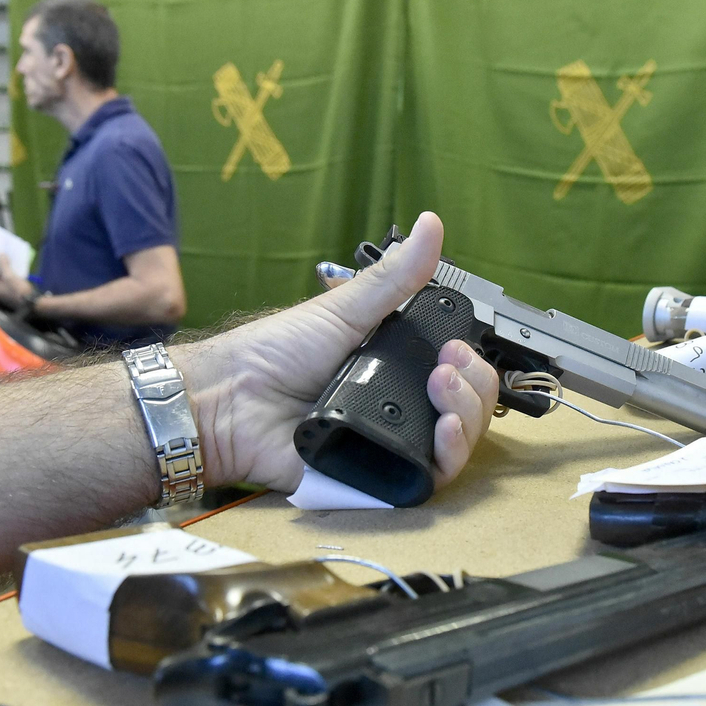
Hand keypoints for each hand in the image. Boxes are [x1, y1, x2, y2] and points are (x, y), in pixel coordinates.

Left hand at [0, 254, 35, 305]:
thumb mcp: (10, 275)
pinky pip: (7, 281)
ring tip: (11, 260)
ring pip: (2, 277)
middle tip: (4, 254)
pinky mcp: (9, 294)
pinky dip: (10, 275)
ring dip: (6, 269)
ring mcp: (2, 292)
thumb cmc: (18, 290)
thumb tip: (0, 255)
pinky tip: (16, 269)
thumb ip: (3, 264)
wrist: (31, 304)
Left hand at [173, 211, 499, 493]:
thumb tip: (429, 226)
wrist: (230, 401)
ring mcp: (390, 446)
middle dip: (474, 388)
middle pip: (467, 412)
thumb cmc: (273, 355)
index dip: (471, 366)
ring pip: (456, 447)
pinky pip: (427, 479)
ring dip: (468, 418)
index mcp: (395, 370)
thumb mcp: (344, 310)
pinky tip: (444, 432)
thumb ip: (394, 278)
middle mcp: (399, 410)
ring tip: (444, 391)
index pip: (457, 375)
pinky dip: (447, 457)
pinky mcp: (377, 479)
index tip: (457, 347)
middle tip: (447, 368)